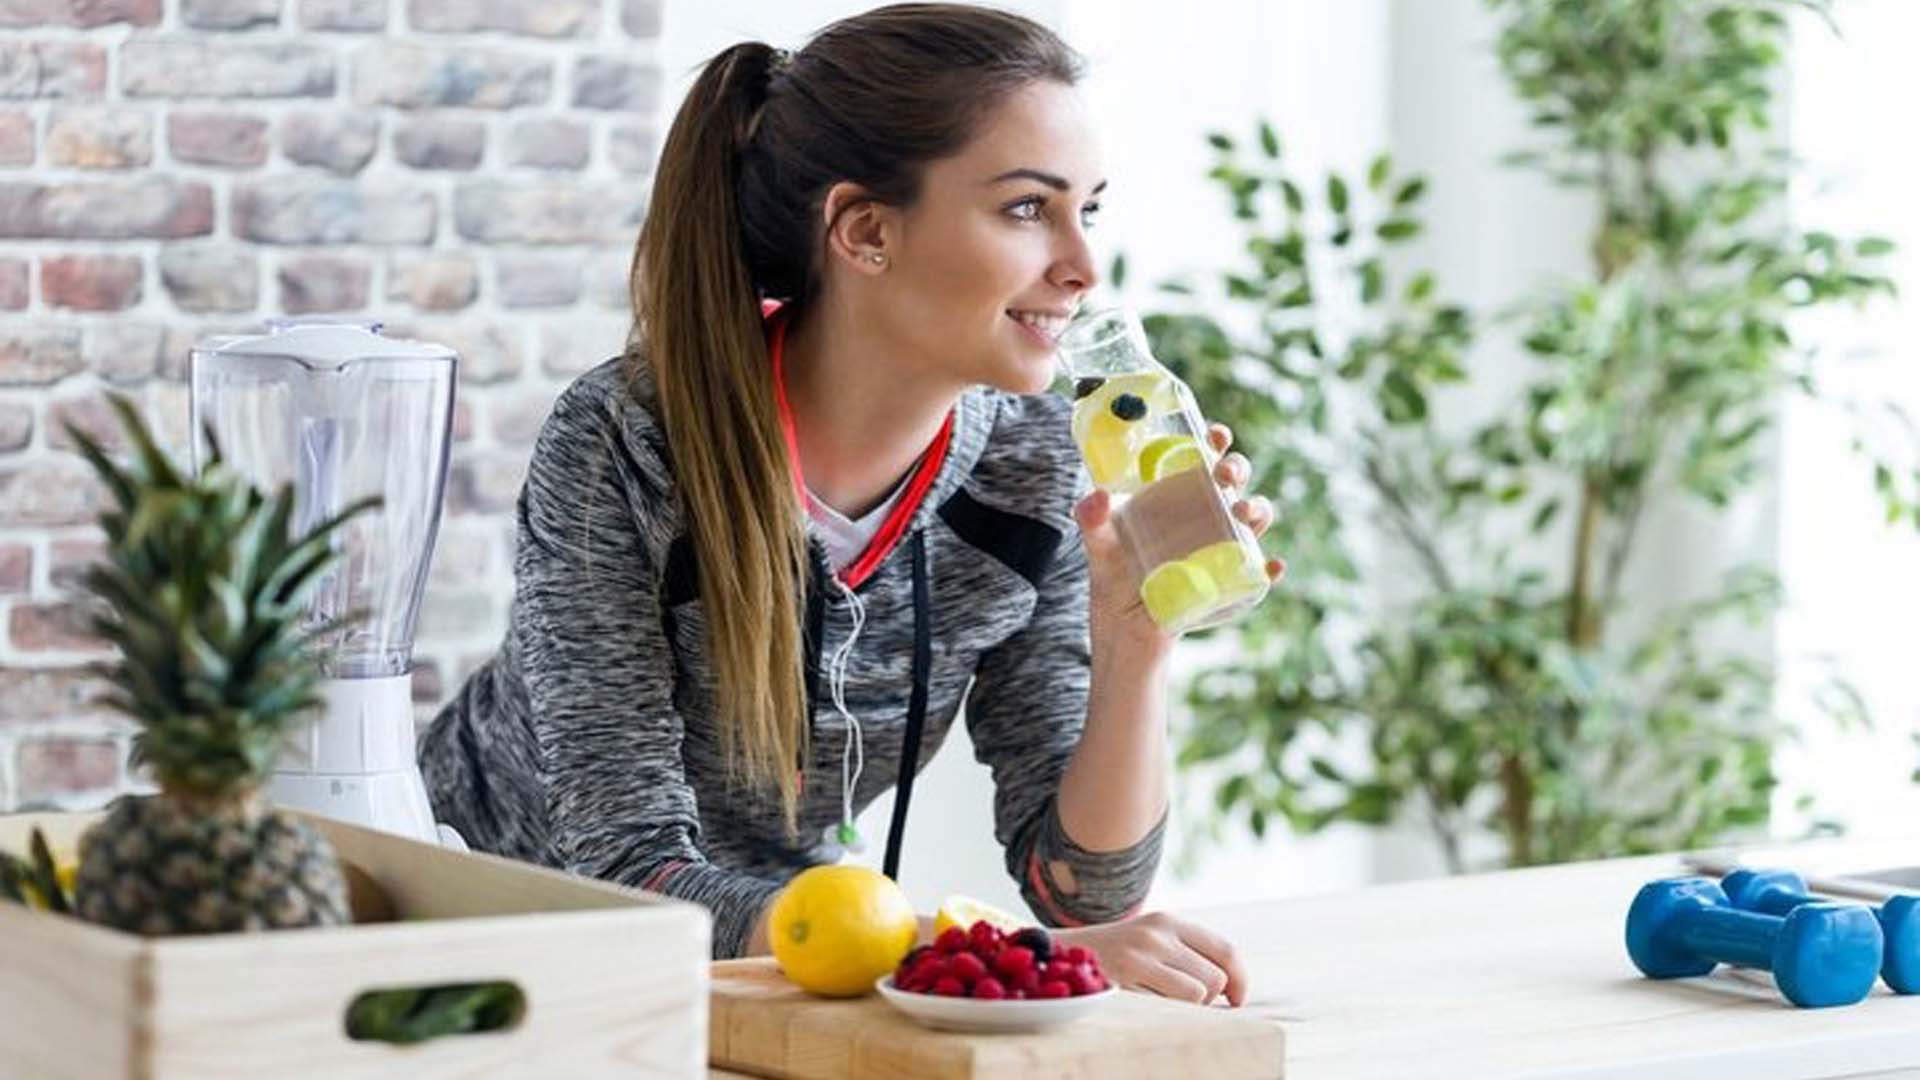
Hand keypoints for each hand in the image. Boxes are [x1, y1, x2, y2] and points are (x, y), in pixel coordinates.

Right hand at [1053, 910, 1249, 1005]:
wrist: (1058, 956)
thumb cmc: (1113, 958)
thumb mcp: (1150, 942)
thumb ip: (1187, 954)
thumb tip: (1232, 990)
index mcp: (1168, 921)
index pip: (1226, 950)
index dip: (1240, 980)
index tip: (1236, 1001)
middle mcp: (1158, 933)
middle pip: (1216, 978)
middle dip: (1210, 1000)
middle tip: (1187, 1005)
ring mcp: (1141, 955)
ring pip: (1198, 994)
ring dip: (1188, 1009)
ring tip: (1161, 1002)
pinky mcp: (1125, 977)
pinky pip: (1170, 1007)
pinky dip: (1167, 1014)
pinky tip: (1146, 1005)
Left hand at [1074, 422, 1286, 654]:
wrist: (1126, 631)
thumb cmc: (1114, 578)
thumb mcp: (1099, 549)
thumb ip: (1092, 521)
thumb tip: (1097, 496)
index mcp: (1176, 496)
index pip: (1199, 458)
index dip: (1214, 442)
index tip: (1215, 435)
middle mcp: (1203, 515)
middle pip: (1232, 482)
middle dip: (1237, 469)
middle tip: (1225, 475)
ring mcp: (1220, 547)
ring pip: (1252, 519)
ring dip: (1259, 509)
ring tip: (1244, 513)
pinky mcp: (1228, 582)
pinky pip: (1257, 572)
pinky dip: (1269, 569)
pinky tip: (1271, 567)